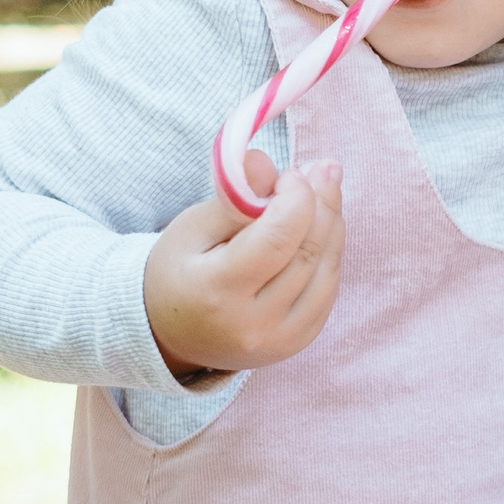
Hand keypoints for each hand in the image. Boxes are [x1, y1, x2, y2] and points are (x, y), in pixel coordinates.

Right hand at [143, 150, 345, 376]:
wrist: (172, 334)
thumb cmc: (179, 271)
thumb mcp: (193, 227)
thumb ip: (233, 196)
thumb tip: (265, 160)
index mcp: (217, 292)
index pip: (278, 237)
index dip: (296, 197)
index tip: (290, 173)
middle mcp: (253, 324)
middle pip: (308, 252)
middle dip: (323, 201)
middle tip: (323, 168)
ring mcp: (280, 340)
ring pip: (327, 269)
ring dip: (332, 224)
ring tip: (324, 190)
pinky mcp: (298, 342)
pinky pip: (329, 289)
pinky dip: (330, 252)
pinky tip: (321, 228)